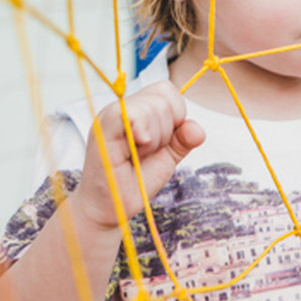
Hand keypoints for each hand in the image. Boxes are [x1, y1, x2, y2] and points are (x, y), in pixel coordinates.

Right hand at [73, 82, 204, 230]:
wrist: (110, 210)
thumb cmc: (135, 182)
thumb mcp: (167, 157)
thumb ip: (183, 139)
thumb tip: (197, 128)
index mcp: (135, 109)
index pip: (167, 90)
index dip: (175, 115)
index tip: (161, 142)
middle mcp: (121, 108)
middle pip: (163, 97)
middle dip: (166, 131)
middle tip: (145, 153)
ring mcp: (110, 117)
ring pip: (150, 106)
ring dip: (154, 139)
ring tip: (135, 156)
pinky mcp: (103, 130)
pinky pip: (130, 114)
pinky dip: (142, 130)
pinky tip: (138, 146)